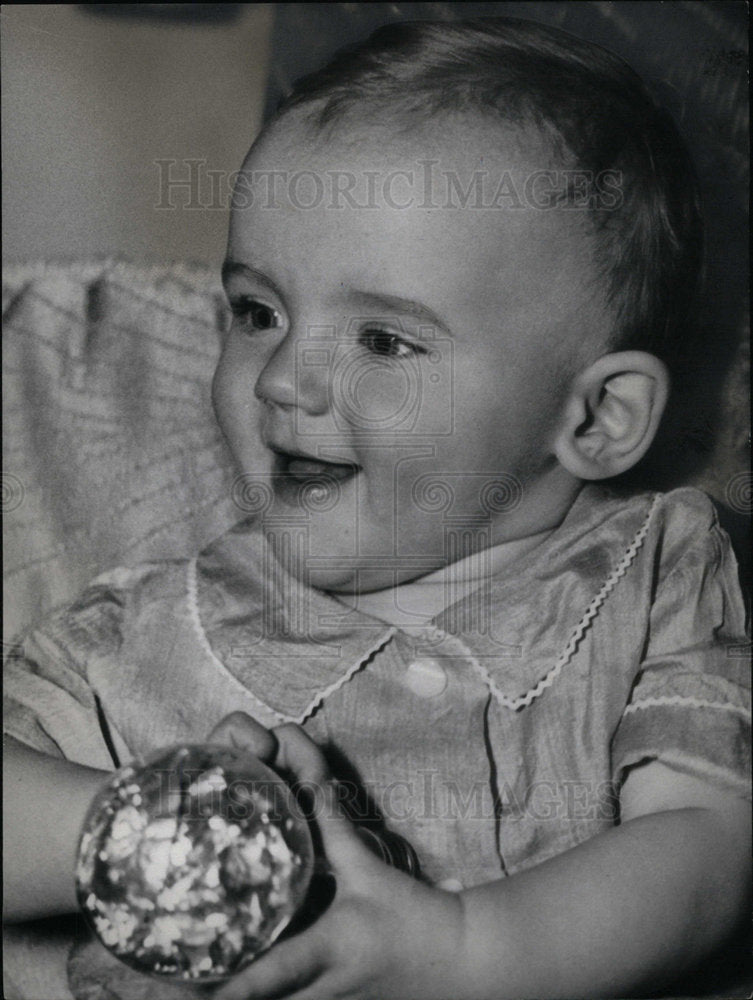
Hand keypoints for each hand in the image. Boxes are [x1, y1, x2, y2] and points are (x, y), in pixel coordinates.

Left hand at [207, 713, 467, 999]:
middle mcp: (323, 987)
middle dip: (219, 996)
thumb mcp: (370, 870)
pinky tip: (242, 986)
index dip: (237, 984)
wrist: (458, 960)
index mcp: (330, 949)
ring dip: (242, 997)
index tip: (199, 988)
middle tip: (176, 979)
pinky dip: (268, 999)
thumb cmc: (414, 916)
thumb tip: (311, 784)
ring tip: (198, 984)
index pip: (276, 972)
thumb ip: (335, 829)